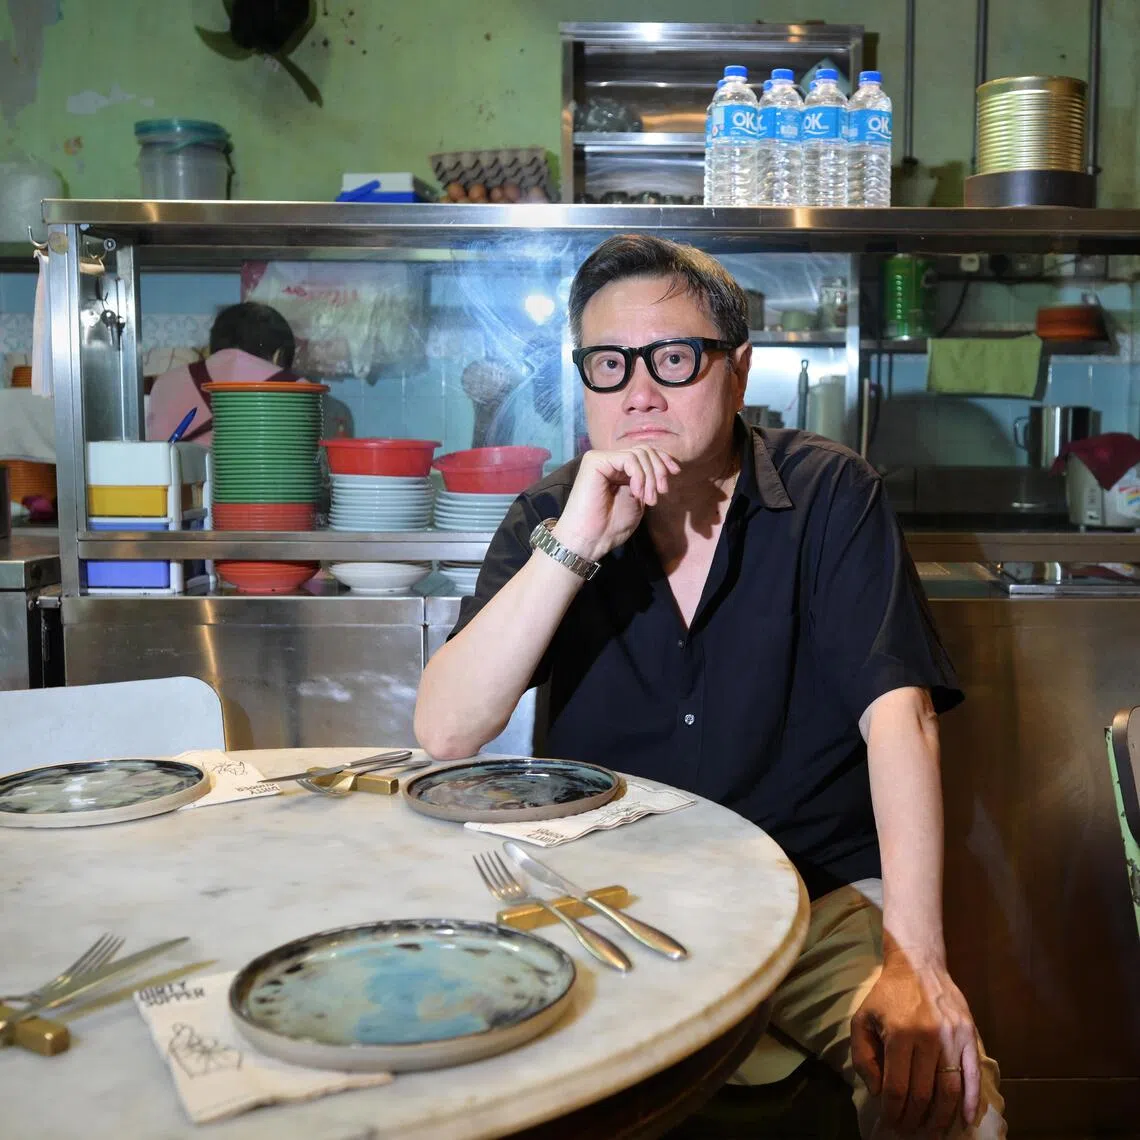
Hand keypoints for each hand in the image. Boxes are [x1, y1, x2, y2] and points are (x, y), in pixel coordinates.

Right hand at [552, 447, 680, 562]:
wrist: (591, 539)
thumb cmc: (612, 526)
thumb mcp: (639, 499)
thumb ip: (647, 482)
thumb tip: (665, 467)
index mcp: (620, 469)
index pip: (645, 453)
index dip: (663, 460)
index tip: (676, 473)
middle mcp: (610, 461)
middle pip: (645, 450)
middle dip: (659, 470)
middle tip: (661, 492)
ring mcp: (601, 459)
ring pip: (639, 454)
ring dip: (650, 477)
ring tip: (649, 500)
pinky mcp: (595, 461)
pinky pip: (628, 459)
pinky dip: (639, 475)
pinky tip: (637, 493)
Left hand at [851, 954, 981, 1133]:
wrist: (918, 965)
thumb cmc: (887, 996)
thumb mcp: (862, 1019)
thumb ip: (863, 1056)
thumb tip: (878, 1092)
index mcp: (899, 1034)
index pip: (897, 1087)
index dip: (893, 1111)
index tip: (891, 1122)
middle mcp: (927, 1038)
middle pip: (924, 1093)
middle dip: (915, 1119)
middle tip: (909, 1130)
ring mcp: (952, 1038)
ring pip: (950, 1090)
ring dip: (942, 1118)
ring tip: (934, 1131)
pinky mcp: (970, 1036)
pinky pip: (973, 1075)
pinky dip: (971, 1101)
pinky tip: (966, 1119)